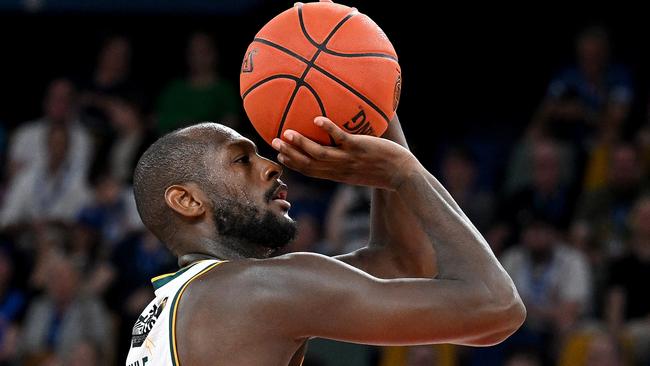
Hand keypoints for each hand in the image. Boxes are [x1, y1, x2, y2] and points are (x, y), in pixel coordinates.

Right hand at [271, 116, 416, 189]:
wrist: (403, 175)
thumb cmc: (384, 170)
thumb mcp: (361, 171)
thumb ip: (349, 162)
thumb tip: (342, 147)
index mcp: (338, 175)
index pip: (311, 171)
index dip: (294, 164)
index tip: (280, 156)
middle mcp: (340, 169)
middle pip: (309, 164)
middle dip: (290, 155)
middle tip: (274, 143)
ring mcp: (349, 159)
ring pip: (320, 154)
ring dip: (302, 144)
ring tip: (287, 132)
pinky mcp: (360, 148)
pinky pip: (341, 138)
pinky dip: (328, 129)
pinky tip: (317, 118)